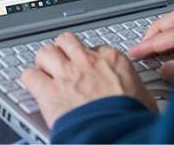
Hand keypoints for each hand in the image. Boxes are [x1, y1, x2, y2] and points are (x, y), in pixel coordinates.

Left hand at [21, 32, 157, 127]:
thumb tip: (138, 95)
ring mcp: (67, 74)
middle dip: (63, 51)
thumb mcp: (143, 96)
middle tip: (63, 63)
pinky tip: (34, 86)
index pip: (93, 48)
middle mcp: (87, 61)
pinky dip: (30, 80)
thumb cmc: (133, 118)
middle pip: (66, 41)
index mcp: (112, 59)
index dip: (87, 58)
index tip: (86, 68)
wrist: (119, 133)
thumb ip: (133, 88)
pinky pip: (29, 75)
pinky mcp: (49, 92)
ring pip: (45, 52)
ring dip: (44, 61)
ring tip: (45, 71)